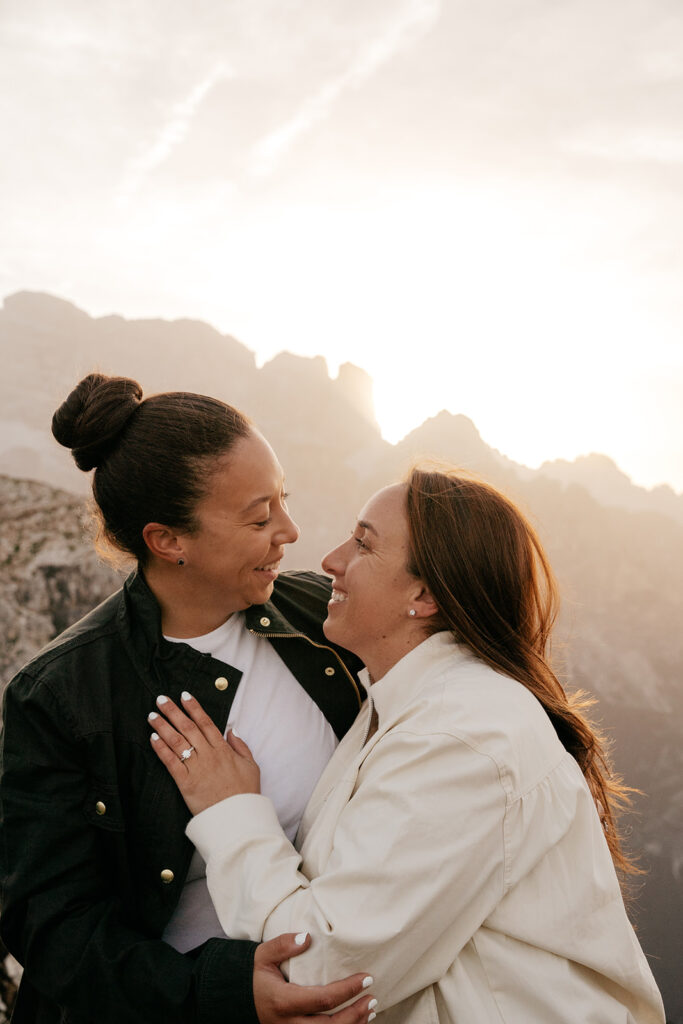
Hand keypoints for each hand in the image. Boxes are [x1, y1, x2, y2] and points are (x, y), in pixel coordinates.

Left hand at [148, 692, 259, 814]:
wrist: (237, 819)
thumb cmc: (245, 793)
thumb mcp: (251, 766)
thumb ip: (241, 746)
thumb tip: (232, 729)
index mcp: (224, 750)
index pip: (206, 723)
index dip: (194, 708)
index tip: (184, 695)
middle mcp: (209, 755)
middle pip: (188, 728)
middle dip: (173, 712)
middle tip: (161, 699)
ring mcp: (197, 769)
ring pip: (177, 742)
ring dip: (163, 727)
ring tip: (152, 716)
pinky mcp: (186, 783)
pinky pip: (171, 763)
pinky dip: (161, 750)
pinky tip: (153, 739)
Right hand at [254, 932, 376, 1022]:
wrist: (237, 999)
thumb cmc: (253, 975)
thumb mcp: (262, 955)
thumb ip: (282, 945)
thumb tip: (307, 937)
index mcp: (283, 1002)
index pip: (323, 1000)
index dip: (347, 991)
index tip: (366, 978)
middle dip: (355, 1014)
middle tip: (372, 998)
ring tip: (369, 1010)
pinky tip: (356, 1022)